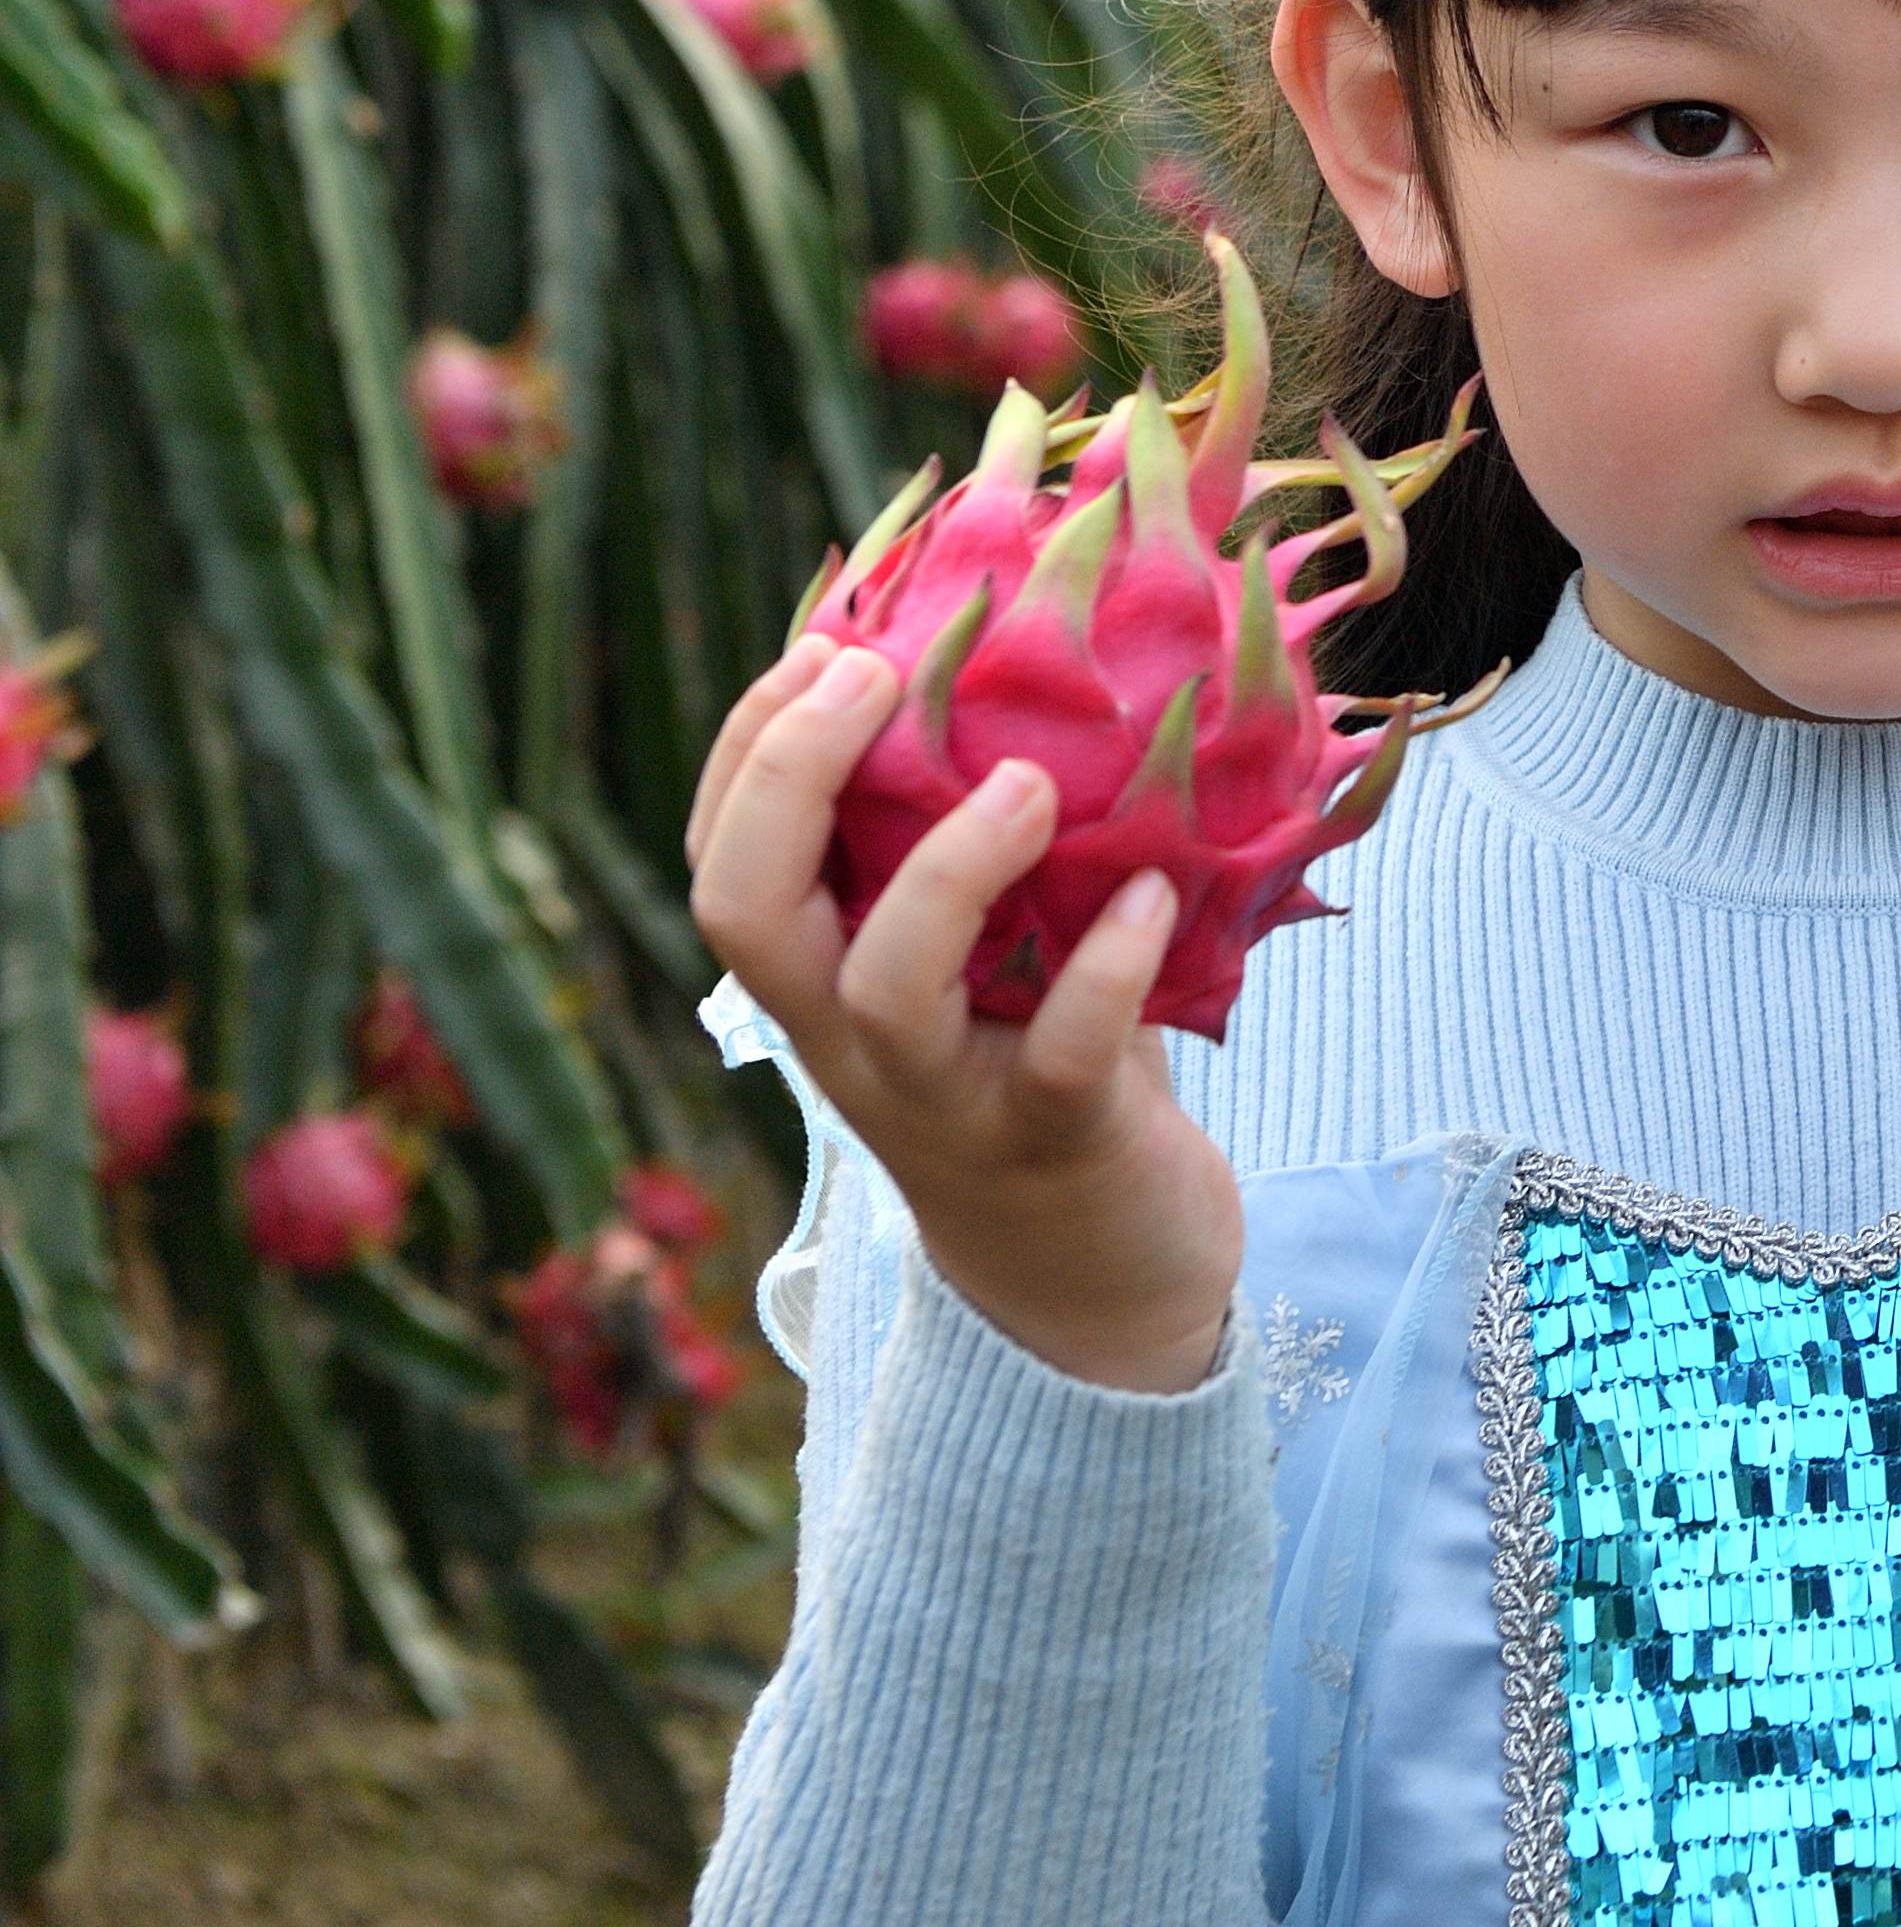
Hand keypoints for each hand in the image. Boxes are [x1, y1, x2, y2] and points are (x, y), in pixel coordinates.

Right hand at [686, 632, 1242, 1396]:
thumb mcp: (994, 956)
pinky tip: (1152, 899)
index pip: (722, 858)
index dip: (748, 746)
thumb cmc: (1044, 1071)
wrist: (1098, 1284)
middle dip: (784, 778)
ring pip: (882, 985)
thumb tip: (1039, 668)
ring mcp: (944, 1097)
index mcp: (820, 982)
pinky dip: (1102, 971)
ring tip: (1024, 782)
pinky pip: (1060, 1053)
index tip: (824, 642)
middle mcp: (851, 1041)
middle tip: (868, 674)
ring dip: (947, 869)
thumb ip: (989, 846)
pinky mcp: (1055, 1141)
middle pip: (744, 911)